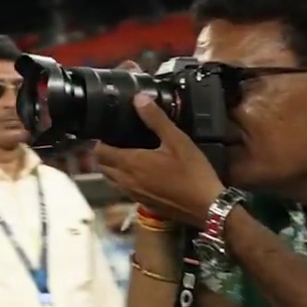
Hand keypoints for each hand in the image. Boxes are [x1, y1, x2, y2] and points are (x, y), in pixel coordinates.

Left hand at [93, 94, 223, 226]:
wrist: (208, 207)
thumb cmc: (192, 173)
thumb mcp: (177, 141)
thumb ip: (156, 119)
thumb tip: (139, 98)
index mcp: (129, 163)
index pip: (99, 151)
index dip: (98, 141)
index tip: (104, 131)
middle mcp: (125, 180)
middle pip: (101, 166)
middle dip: (102, 153)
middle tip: (113, 141)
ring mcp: (133, 194)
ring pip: (111, 179)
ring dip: (111, 168)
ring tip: (123, 155)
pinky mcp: (143, 204)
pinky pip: (123, 190)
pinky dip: (123, 180)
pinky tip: (139, 174)